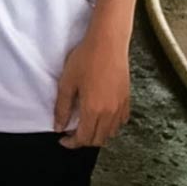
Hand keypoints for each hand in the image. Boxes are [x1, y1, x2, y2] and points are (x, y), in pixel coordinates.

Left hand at [54, 26, 130, 148]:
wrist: (108, 42)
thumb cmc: (85, 59)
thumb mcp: (67, 82)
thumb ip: (62, 108)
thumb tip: (59, 127)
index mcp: (93, 110)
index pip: (83, 138)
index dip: (71, 143)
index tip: (62, 139)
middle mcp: (110, 112)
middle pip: (98, 140)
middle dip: (83, 140)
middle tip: (71, 131)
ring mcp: (121, 106)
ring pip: (111, 133)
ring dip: (98, 134)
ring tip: (85, 124)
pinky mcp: (127, 99)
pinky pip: (121, 122)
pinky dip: (111, 125)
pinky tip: (101, 116)